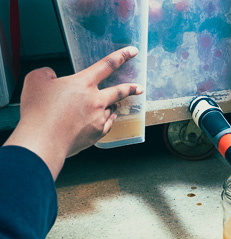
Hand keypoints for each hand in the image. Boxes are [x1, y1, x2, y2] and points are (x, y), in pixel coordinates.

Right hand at [4, 46, 142, 179]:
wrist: (43, 141)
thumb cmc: (38, 111)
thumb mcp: (35, 81)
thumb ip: (47, 74)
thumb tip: (52, 76)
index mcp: (83, 83)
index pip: (107, 64)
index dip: (122, 56)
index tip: (133, 51)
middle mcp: (96, 100)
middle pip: (119, 91)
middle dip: (131, 88)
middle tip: (140, 88)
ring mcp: (99, 118)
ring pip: (111, 110)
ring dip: (110, 107)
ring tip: (110, 107)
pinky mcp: (97, 134)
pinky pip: (107, 125)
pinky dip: (107, 121)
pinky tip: (105, 121)